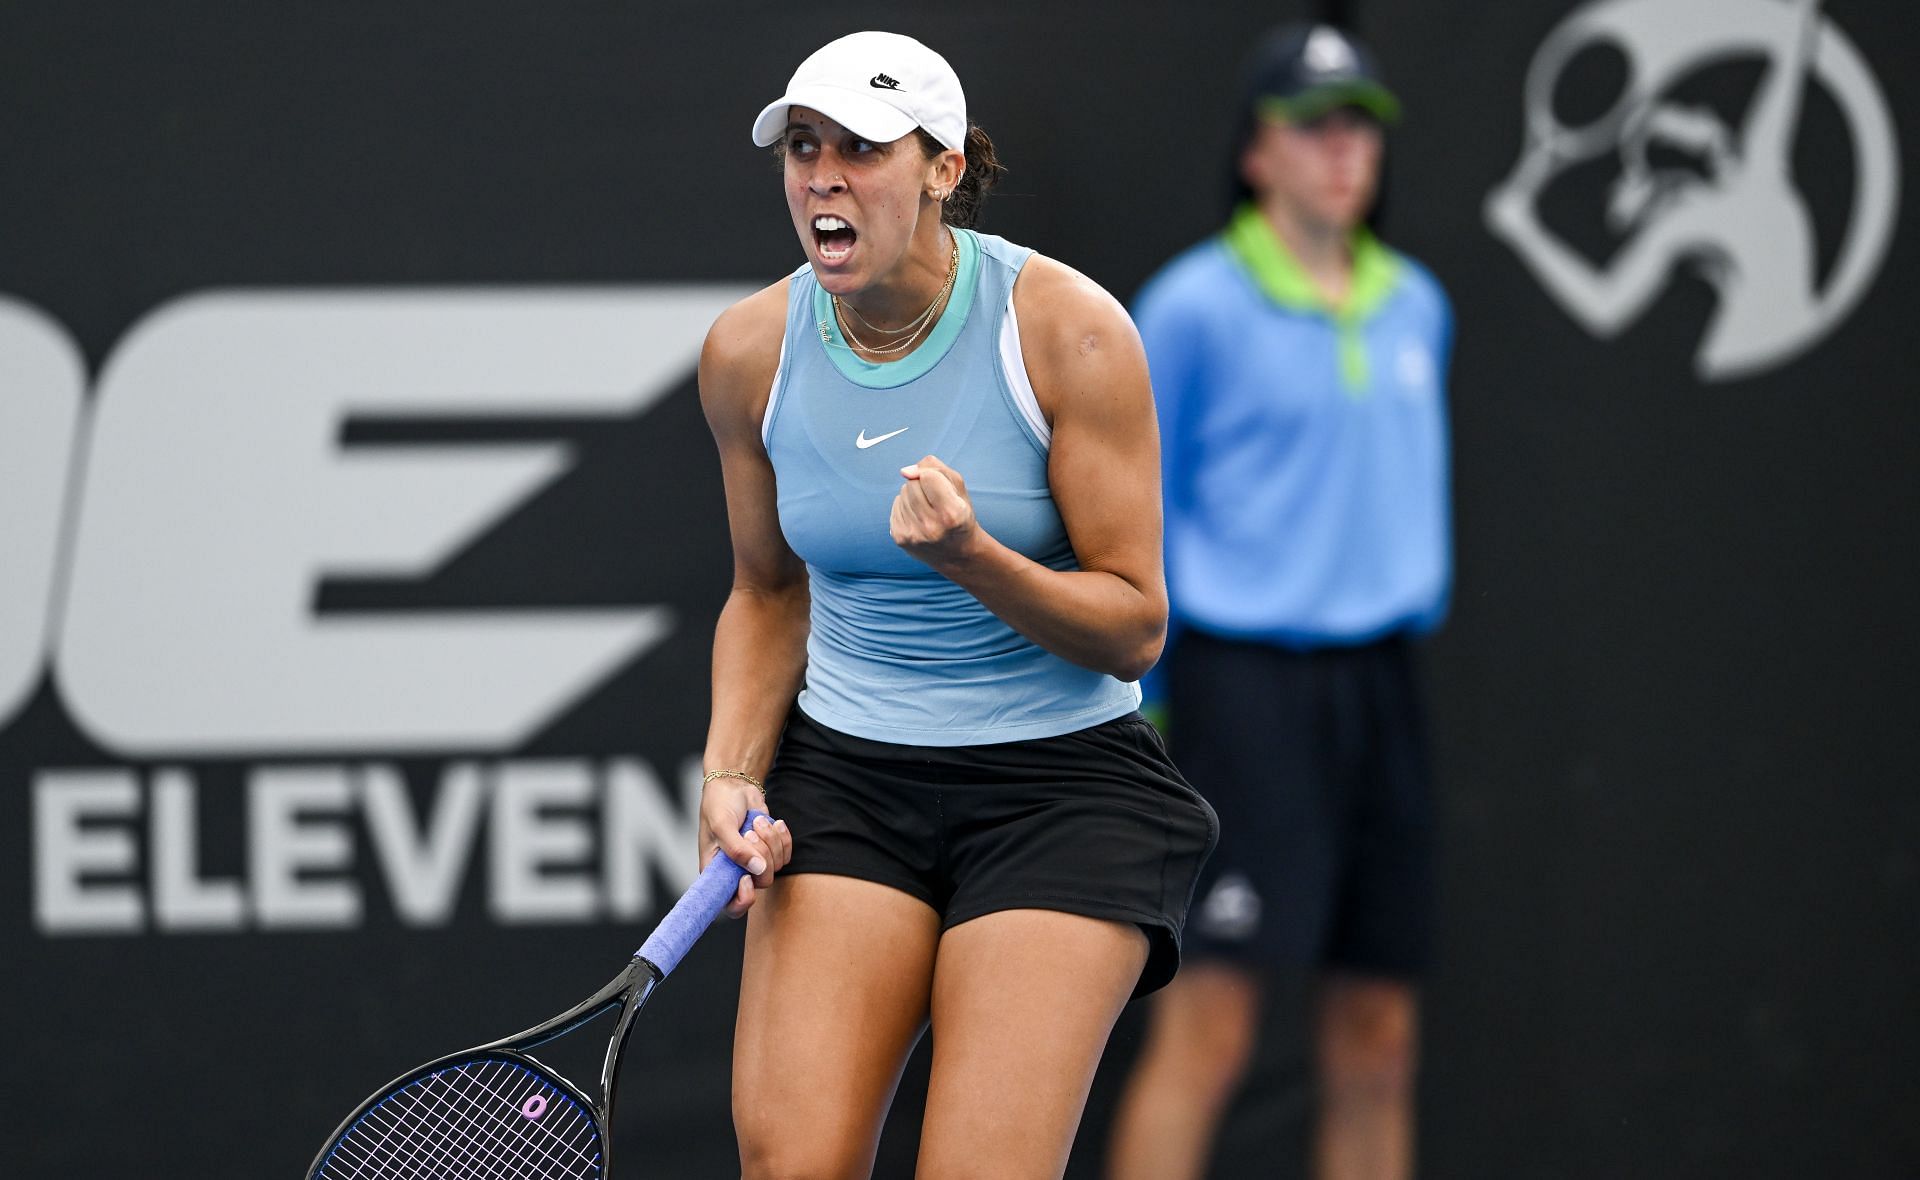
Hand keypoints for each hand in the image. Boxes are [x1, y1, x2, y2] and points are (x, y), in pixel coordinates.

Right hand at [699, 779, 792, 918]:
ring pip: (776, 866)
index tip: (746, 879)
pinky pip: (786, 854)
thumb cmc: (719, 805)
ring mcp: (755, 863)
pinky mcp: (770, 851)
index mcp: (716, 873)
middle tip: (750, 833)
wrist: (735, 787)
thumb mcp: (721, 825)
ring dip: (770, 840)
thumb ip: (736, 849)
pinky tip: (773, 822)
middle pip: (761, 882)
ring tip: (756, 822)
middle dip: (761, 854)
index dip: (742, 900)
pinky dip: (782, 837)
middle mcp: (736, 873)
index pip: (731, 906)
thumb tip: (757, 869)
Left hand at [890, 454, 978, 566]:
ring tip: (929, 512)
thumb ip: (935, 468)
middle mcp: (931, 527)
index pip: (928, 476)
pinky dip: (906, 507)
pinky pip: (895, 506)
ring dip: (914, 497)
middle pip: (913, 484)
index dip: (935, 477)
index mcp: (952, 514)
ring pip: (902, 493)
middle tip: (937, 503)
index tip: (944, 490)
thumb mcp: (958, 488)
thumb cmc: (960, 515)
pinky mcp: (900, 538)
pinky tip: (919, 519)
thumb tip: (905, 472)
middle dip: (923, 487)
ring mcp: (913, 535)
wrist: (957, 554)